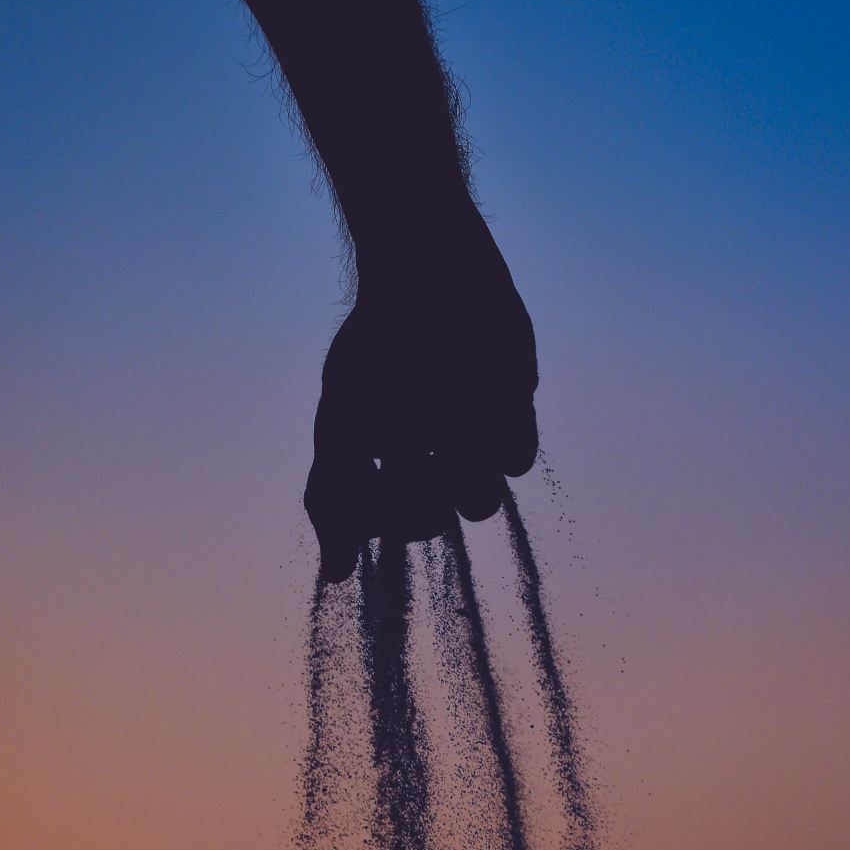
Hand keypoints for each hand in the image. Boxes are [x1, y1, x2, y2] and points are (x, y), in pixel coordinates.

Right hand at [304, 209, 538, 581]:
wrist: (429, 273)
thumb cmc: (377, 347)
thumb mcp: (340, 424)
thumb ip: (332, 500)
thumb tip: (335, 576)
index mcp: (393, 460)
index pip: (393, 525)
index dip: (385, 521)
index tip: (373, 488)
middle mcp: (436, 457)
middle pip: (434, 520)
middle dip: (420, 498)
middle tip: (410, 454)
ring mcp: (478, 438)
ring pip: (481, 501)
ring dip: (459, 473)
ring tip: (444, 421)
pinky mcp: (515, 413)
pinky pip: (518, 460)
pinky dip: (496, 441)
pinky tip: (478, 400)